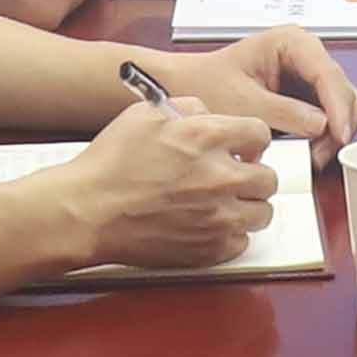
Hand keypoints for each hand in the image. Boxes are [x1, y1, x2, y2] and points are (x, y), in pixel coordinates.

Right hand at [53, 96, 274, 268]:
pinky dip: (230, 234)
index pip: (261, 134)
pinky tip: (210, 225)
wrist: (88, 212)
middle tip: (235, 176)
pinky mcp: (209, 249)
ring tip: (226, 203)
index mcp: (207, 138)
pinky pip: (241, 242)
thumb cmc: (109, 165)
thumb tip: (208, 114)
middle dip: (254, 174)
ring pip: (262, 212)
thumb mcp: (144, 115)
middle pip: (268, 178)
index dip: (251, 140)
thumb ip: (187, 108)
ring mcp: (218, 217)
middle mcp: (221, 177)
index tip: (244, 148)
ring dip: (248, 205)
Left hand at [142, 32, 356, 141]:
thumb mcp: (241, 101)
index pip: (328, 73)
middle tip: (321, 155)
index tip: (339, 135)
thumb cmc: (204, 83)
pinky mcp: (305, 98)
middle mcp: (305, 55)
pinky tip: (309, 153)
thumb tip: (321, 125)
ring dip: (333, 134)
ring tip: (312, 158)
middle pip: (343, 90)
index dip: (338, 107)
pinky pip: (328, 118)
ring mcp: (307, 76)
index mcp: (290, 41)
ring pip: (342, 106)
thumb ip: (282, 112)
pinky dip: (324, 137)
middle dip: (337, 124)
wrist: (185, 90)